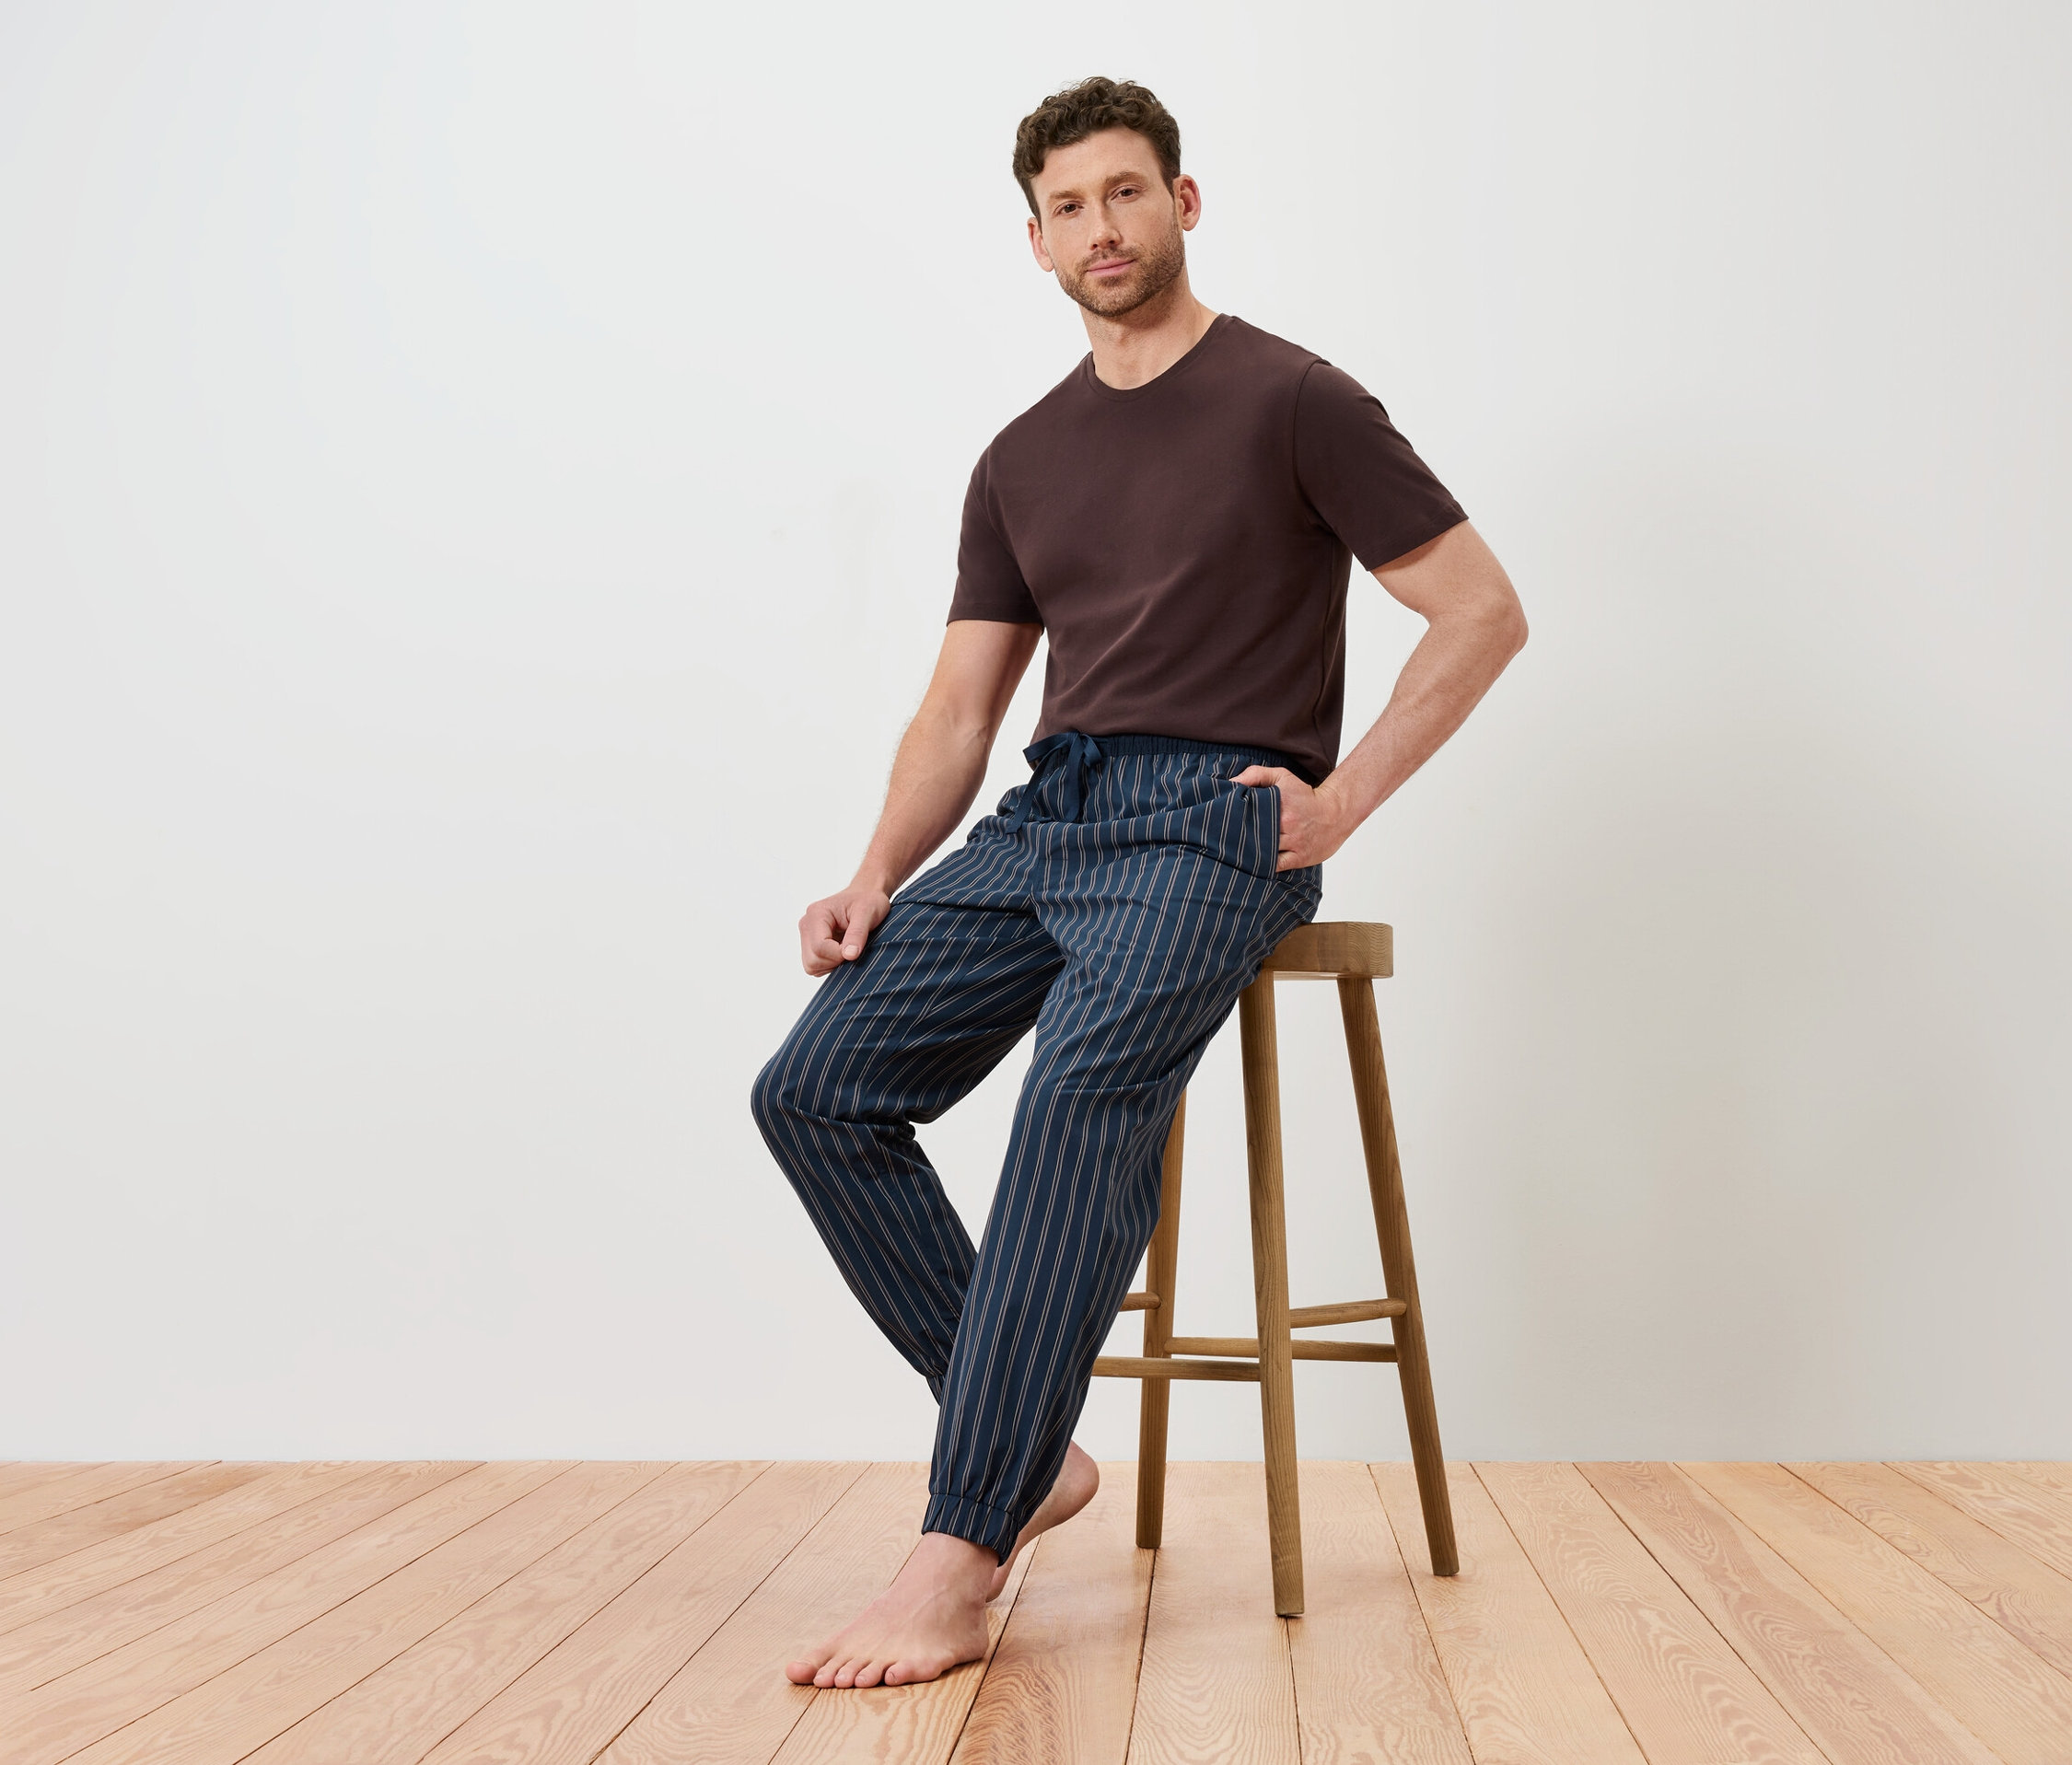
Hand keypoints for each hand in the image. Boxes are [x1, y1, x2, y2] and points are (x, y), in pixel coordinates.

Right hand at [799, 884, 890, 975]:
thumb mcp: (867, 914)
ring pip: (811, 966)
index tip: (856, 948)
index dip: (839, 955)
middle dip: (834, 961)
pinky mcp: (810, 944)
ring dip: (831, 964)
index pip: (819, 947)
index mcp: (817, 914)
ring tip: (847, 948)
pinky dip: (829, 965)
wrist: (866, 895)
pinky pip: (815, 966)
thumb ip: (857, 934)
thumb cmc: (868, 900)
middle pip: (812, 960)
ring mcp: (806, 935)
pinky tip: (842, 950)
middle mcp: (806, 924)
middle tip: (852, 949)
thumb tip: (849, 955)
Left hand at [1229, 766, 1354, 869]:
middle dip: (1238, 838)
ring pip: (1263, 852)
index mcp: (1279, 803)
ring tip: (1235, 853)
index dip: (1232, 820)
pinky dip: (1263, 865)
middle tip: (1223, 840)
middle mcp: (1287, 823)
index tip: (1222, 822)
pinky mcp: (1300, 857)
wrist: (1336, 812)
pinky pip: (1276, 866)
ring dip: (1249, 853)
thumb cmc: (1306, 796)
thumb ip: (1255, 775)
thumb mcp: (1282, 776)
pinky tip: (1254, 863)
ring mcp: (1294, 842)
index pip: (1248, 813)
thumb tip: (1230, 783)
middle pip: (1254, 835)